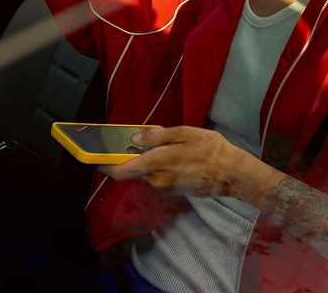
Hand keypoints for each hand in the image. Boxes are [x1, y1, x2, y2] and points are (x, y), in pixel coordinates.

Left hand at [99, 126, 239, 197]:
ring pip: (146, 174)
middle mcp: (156, 180)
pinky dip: (159, 169)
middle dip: (133, 157)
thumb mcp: (183, 133)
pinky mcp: (173, 193)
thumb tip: (134, 139)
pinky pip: (157, 179)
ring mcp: (164, 189)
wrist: (232, 173)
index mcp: (155, 163)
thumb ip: (156, 137)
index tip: (96, 158)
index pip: (120, 171)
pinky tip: (176, 158)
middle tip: (145, 141)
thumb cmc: (209, 149)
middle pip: (133, 170)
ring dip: (148, 163)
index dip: (105, 166)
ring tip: (168, 148)